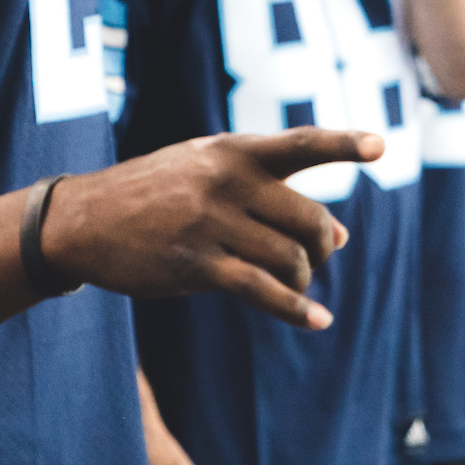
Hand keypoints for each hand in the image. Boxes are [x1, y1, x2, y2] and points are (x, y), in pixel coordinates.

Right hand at [41, 127, 371, 329]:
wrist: (83, 220)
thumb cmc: (155, 195)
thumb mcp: (206, 174)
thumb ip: (270, 194)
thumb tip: (341, 234)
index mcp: (231, 151)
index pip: (298, 144)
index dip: (342, 144)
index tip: (381, 147)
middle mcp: (224, 182)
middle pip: (308, 220)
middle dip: (321, 247)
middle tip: (312, 258)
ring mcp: (209, 223)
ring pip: (288, 259)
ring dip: (302, 280)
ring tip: (294, 285)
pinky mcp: (195, 265)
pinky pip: (262, 291)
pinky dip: (296, 310)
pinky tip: (317, 321)